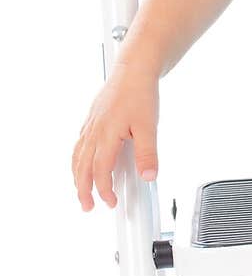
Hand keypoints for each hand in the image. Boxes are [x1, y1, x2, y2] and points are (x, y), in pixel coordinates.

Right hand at [72, 63, 159, 210]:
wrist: (134, 69)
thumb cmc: (140, 93)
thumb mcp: (149, 126)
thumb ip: (147, 153)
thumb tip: (148, 175)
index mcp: (106, 135)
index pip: (100, 171)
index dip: (104, 190)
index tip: (110, 202)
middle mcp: (94, 131)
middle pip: (82, 167)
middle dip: (83, 189)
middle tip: (87, 206)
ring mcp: (90, 125)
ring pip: (77, 156)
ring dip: (77, 176)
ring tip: (81, 190)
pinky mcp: (92, 119)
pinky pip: (79, 144)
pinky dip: (77, 159)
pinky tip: (82, 162)